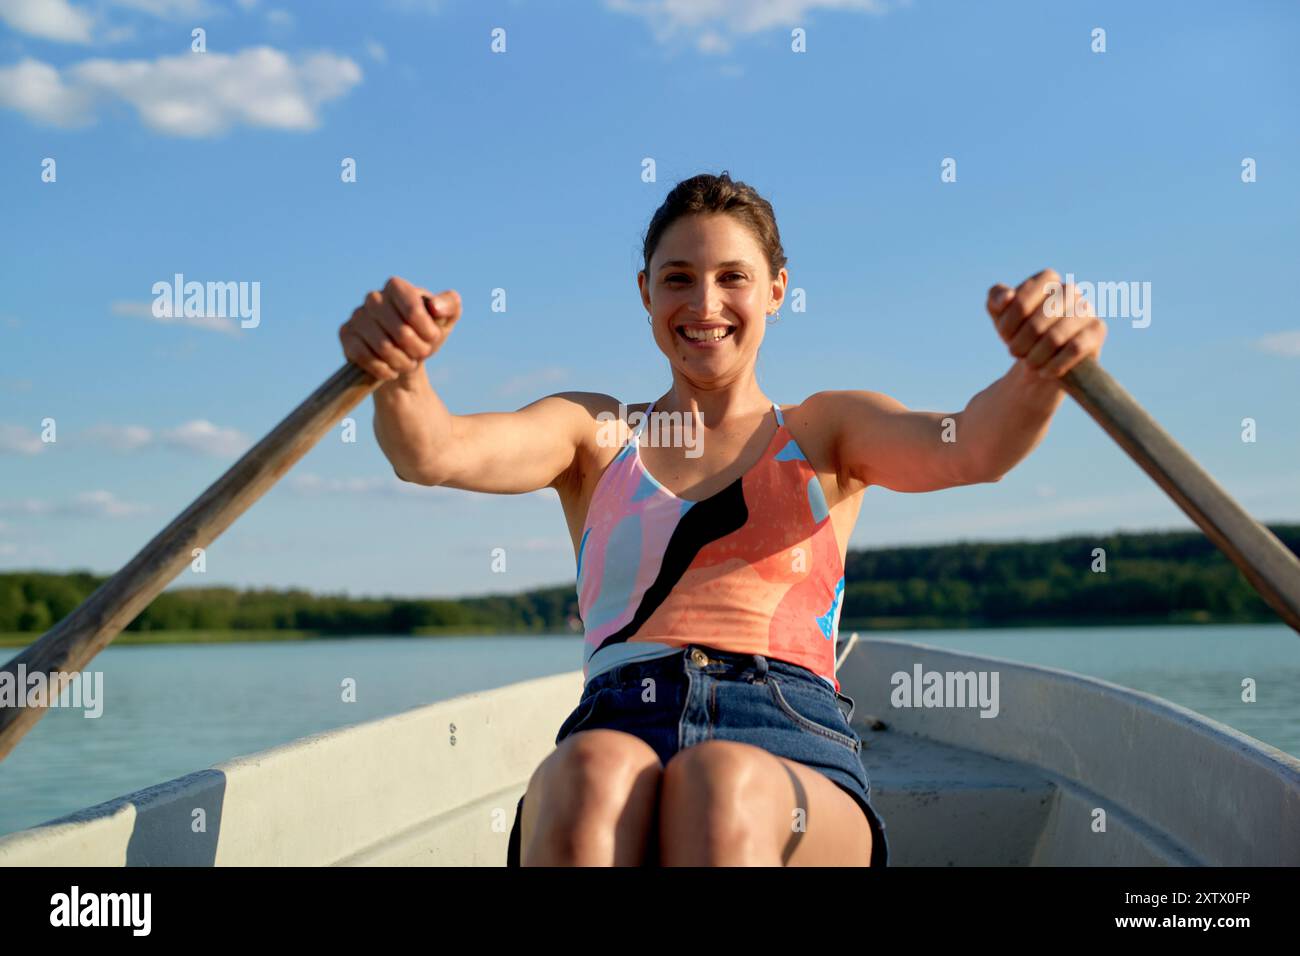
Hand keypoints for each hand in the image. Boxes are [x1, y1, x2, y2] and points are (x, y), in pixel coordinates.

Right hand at [339, 276, 460, 383]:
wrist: (405, 358)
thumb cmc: (425, 334)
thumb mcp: (446, 319)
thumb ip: (449, 305)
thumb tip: (434, 308)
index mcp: (397, 287)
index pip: (414, 310)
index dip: (427, 331)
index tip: (433, 338)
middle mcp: (373, 297)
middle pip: (401, 332)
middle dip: (418, 350)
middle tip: (422, 353)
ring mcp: (357, 316)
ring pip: (383, 347)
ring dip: (402, 362)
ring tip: (409, 363)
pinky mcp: (346, 335)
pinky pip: (363, 356)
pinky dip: (382, 369)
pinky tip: (392, 371)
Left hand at [986, 269, 1106, 380]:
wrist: (1041, 362)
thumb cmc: (1020, 333)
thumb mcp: (1001, 316)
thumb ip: (996, 299)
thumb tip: (1007, 297)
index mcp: (1047, 280)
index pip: (1022, 301)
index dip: (1009, 323)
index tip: (1005, 335)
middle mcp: (1070, 290)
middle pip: (1040, 318)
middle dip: (1022, 341)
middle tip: (1015, 352)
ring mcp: (1086, 309)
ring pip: (1056, 336)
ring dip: (1035, 356)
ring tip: (1029, 364)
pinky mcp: (1097, 330)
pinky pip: (1075, 348)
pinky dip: (1054, 365)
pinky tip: (1044, 371)